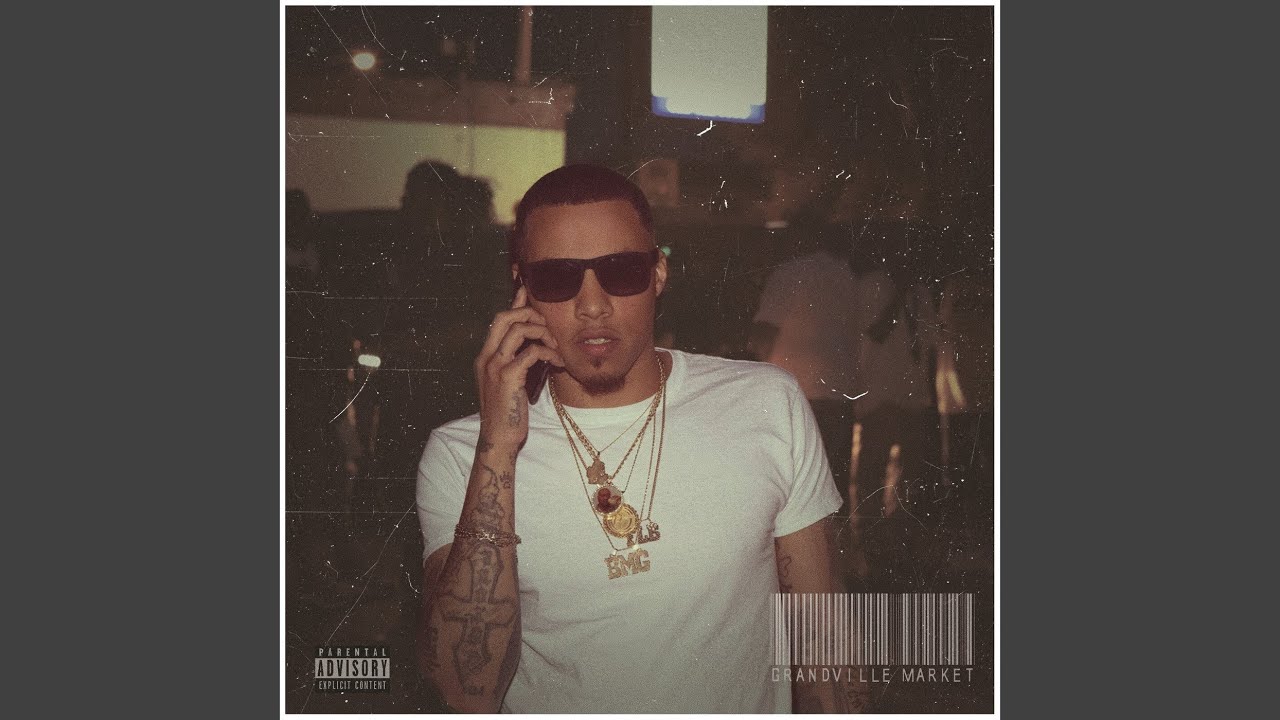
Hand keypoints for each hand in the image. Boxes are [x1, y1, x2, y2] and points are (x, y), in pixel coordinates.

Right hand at [474, 285, 565, 448]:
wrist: (499, 439)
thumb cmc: (508, 413)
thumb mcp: (509, 383)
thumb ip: (516, 363)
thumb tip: (533, 347)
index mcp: (485, 357)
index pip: (498, 320)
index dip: (515, 304)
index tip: (529, 293)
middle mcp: (486, 357)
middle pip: (503, 317)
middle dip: (528, 313)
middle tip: (548, 325)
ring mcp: (494, 367)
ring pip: (517, 330)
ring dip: (542, 332)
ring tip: (555, 345)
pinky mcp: (507, 378)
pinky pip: (531, 352)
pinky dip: (548, 353)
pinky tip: (558, 363)